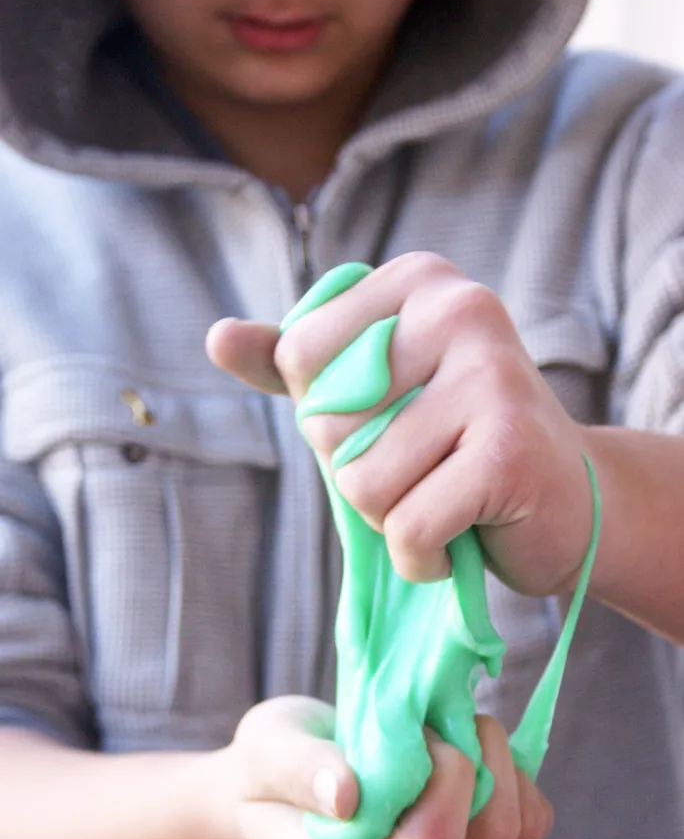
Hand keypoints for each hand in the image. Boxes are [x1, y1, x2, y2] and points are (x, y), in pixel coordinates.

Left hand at [207, 252, 592, 595]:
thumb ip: (299, 364)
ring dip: (393, 518)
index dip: (326, 414)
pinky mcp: (509, 449)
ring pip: (360, 483)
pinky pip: (407, 529)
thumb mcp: (373, 393)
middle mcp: (459, 307)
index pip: (299, 354)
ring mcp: (490, 375)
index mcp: (418, 280)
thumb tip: (217, 336)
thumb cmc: (453, 445)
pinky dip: (423, 558)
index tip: (391, 420)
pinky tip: (464, 538)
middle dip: (360, 471)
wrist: (568, 501)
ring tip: (447, 498)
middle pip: (326, 421)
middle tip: (428, 466)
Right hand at [231, 696, 552, 838]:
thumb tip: (346, 795)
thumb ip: (299, 767)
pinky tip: (471, 768)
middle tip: (444, 722)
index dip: (448, 776)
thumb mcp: (268, 746)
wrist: (280, 805)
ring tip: (456, 739)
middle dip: (484, 761)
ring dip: (504, 770)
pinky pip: (526, 838)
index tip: (418, 729)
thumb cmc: (271, 767)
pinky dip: (515, 787)